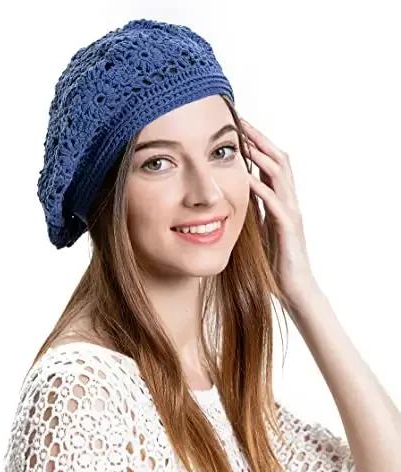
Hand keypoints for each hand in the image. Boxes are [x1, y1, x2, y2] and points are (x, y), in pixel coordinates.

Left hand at [240, 118, 317, 303]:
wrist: (295, 288)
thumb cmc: (276, 260)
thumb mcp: (261, 228)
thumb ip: (256, 209)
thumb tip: (241, 193)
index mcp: (282, 201)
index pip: (272, 164)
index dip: (257, 145)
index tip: (239, 128)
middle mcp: (289, 201)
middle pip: (278, 160)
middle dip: (260, 139)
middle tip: (241, 121)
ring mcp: (291, 213)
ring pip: (280, 175)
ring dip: (261, 155)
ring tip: (243, 139)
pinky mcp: (287, 228)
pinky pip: (273, 203)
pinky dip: (259, 187)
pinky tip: (243, 177)